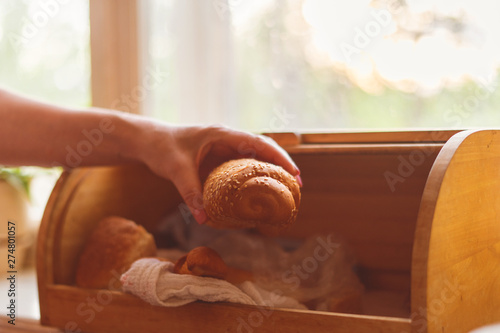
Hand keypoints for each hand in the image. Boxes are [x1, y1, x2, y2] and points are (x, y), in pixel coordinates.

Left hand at [137, 124, 300, 223]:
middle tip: (297, 185)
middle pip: (262, 150)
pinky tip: (258, 194)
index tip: (294, 173)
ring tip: (283, 191)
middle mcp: (227, 140)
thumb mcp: (176, 168)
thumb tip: (205, 218)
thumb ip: (190, 192)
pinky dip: (253, 179)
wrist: (147, 141)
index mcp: (222, 135)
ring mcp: (223, 150)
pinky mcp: (217, 160)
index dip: (279, 157)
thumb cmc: (161, 147)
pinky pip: (241, 168)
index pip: (258, 143)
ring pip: (254, 158)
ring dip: (269, 172)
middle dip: (281, 165)